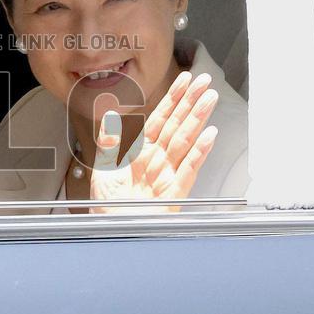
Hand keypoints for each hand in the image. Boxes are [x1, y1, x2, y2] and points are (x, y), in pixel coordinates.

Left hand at [90, 71, 218, 212]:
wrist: (110, 233)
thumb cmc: (108, 207)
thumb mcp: (103, 169)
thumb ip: (109, 141)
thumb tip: (109, 115)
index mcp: (139, 152)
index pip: (159, 119)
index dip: (172, 99)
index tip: (184, 81)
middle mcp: (156, 161)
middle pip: (176, 125)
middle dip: (190, 102)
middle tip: (204, 82)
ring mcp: (167, 175)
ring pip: (185, 141)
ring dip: (198, 119)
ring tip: (209, 99)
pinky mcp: (174, 193)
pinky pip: (189, 169)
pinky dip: (199, 152)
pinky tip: (210, 135)